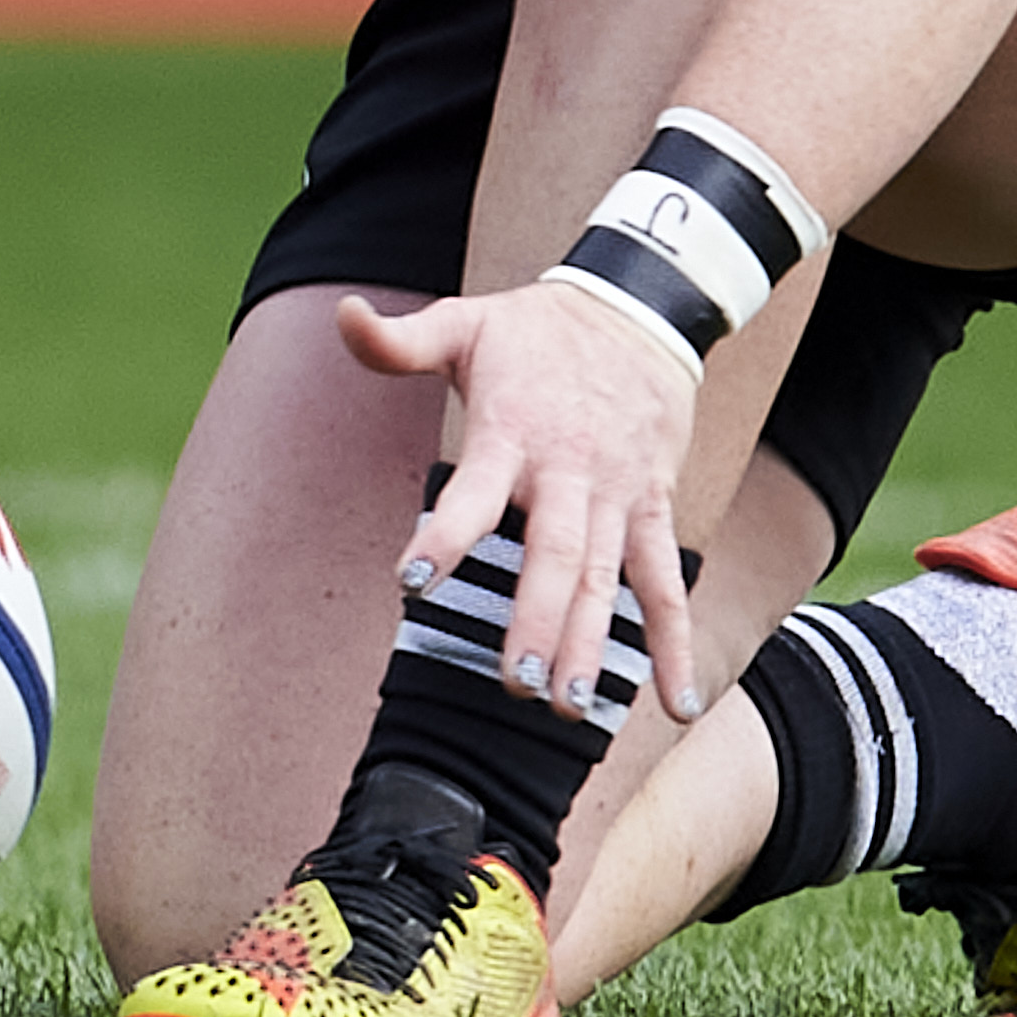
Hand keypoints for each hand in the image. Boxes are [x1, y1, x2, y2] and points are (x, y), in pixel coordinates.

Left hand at [337, 281, 703, 726]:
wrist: (639, 309)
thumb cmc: (535, 331)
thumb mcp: (464, 323)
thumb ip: (400, 340)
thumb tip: (340, 315)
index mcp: (512, 431)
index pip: (474, 489)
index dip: (446, 533)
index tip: (413, 579)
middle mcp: (568, 470)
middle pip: (554, 552)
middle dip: (537, 617)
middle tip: (516, 681)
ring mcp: (616, 495)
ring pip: (606, 577)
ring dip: (590, 643)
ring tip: (571, 707)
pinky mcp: (652, 508)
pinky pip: (667, 579)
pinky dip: (675, 641)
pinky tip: (676, 703)